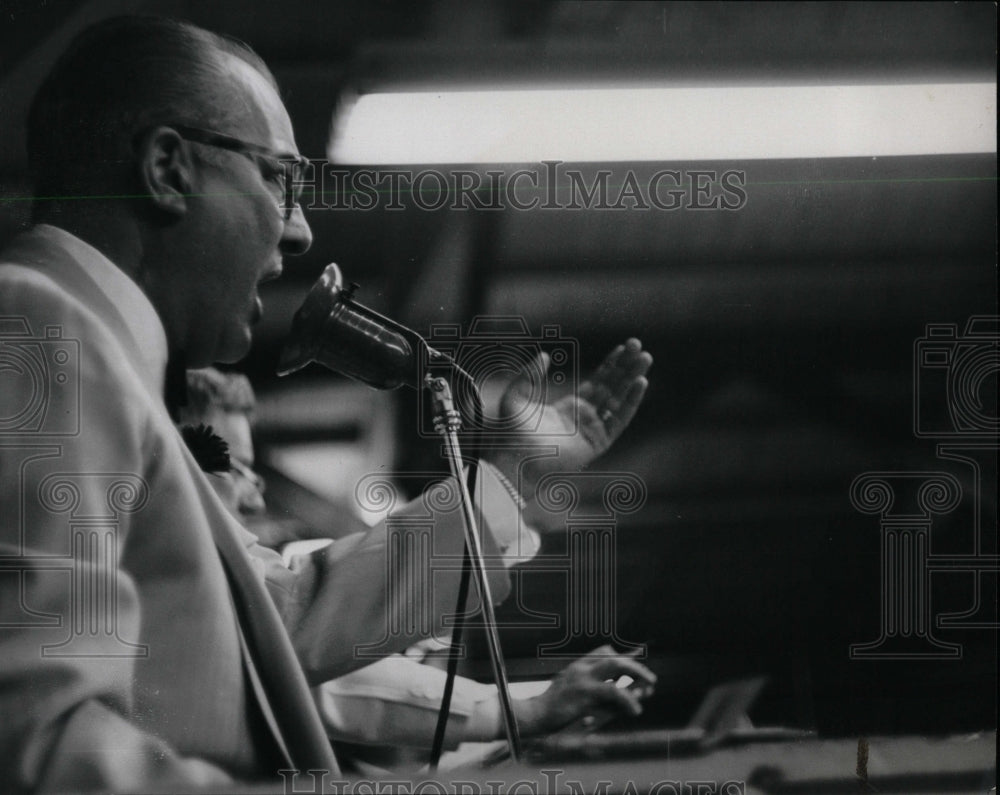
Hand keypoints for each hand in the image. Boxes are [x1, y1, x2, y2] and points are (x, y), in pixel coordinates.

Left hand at [488, 338, 651, 499]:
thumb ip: (531, 375)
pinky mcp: (598, 441)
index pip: (597, 382)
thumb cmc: (511, 433)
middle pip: (612, 388)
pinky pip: (619, 419)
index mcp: (569, 408)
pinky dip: (631, 401)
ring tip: (646, 359)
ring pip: (619, 400)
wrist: (514, 458)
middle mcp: (584, 418)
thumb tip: (545, 355)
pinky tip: (640, 382)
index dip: (612, 365)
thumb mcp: (517, 395)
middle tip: (641, 348)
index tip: (625, 347)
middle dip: (627, 368)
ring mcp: (592, 430)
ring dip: (633, 379)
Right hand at [513, 646, 655, 735]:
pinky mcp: (585, 693)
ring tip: (650, 687)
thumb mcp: (573, 694)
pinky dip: (628, 699)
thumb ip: (594, 690)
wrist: (534, 715)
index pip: (605, 652)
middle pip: (615, 656)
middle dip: (635, 665)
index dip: (624, 657)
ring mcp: (583, 678)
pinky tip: (636, 710)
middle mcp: (581, 667)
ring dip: (637, 674)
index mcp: (578, 665)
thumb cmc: (553, 707)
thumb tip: (618, 692)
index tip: (638, 664)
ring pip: (617, 667)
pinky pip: (613, 691)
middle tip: (650, 678)